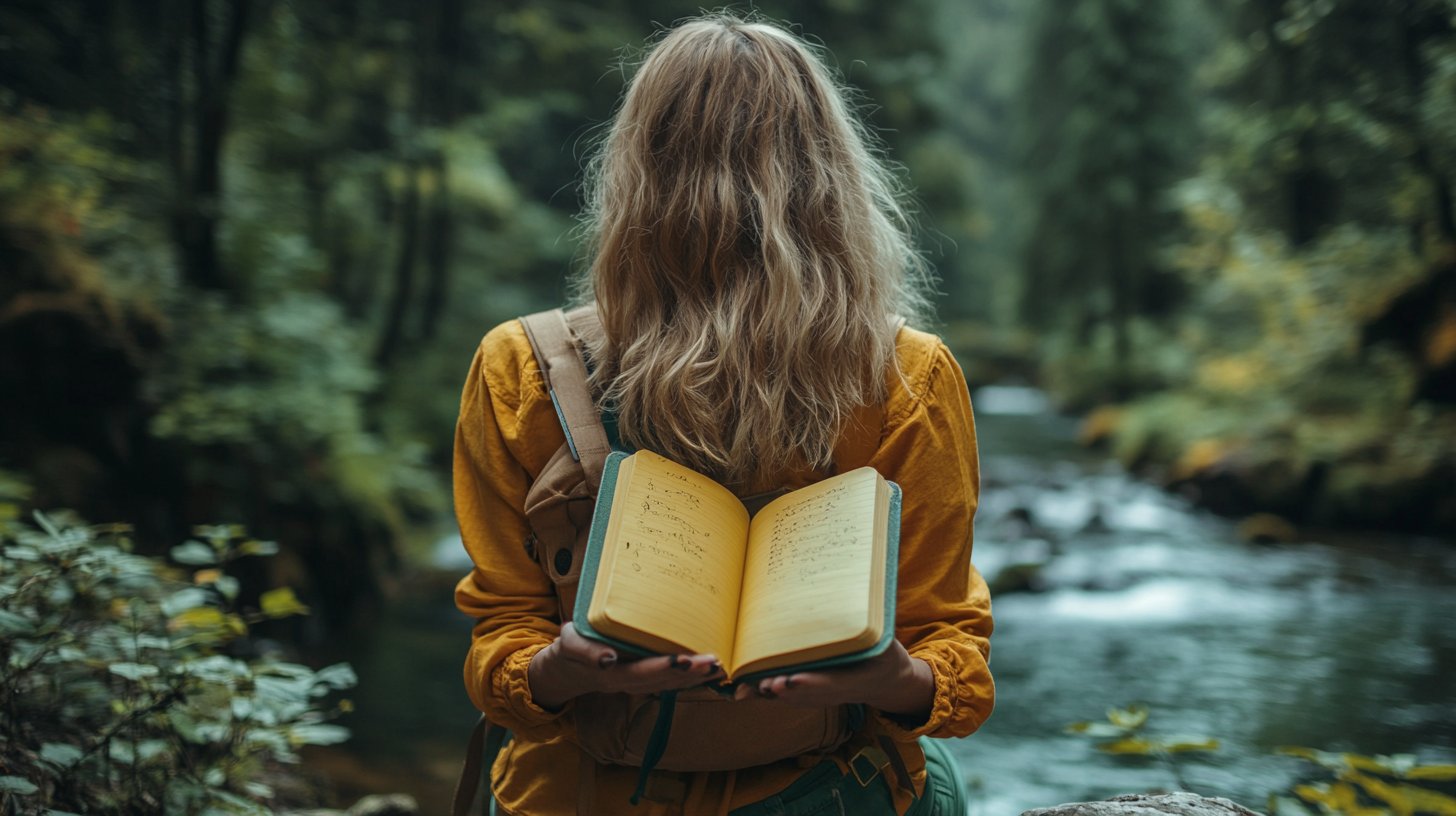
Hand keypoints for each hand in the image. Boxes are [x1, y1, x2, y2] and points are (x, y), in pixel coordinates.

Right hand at [527, 622, 722, 709]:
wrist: (566, 671)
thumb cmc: (569, 650)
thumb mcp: (568, 645)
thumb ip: (585, 651)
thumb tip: (608, 659)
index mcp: (609, 673)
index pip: (637, 672)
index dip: (660, 668)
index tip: (681, 661)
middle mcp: (626, 683)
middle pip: (661, 681)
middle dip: (687, 673)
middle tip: (712, 662)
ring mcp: (636, 684)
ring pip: (669, 685)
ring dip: (695, 678)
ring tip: (719, 666)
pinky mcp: (644, 681)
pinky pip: (670, 683)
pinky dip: (691, 678)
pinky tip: (712, 671)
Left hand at [733, 640, 932, 719]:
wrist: (885, 681)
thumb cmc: (885, 654)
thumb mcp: (886, 643)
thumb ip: (875, 631)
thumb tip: (867, 603)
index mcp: (859, 679)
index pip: (832, 683)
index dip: (810, 683)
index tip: (791, 680)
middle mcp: (837, 693)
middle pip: (806, 694)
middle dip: (783, 690)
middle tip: (764, 685)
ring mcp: (823, 697)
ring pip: (793, 699)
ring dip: (770, 694)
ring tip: (745, 688)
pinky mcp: (811, 695)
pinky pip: (787, 697)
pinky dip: (768, 694)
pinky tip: (746, 688)